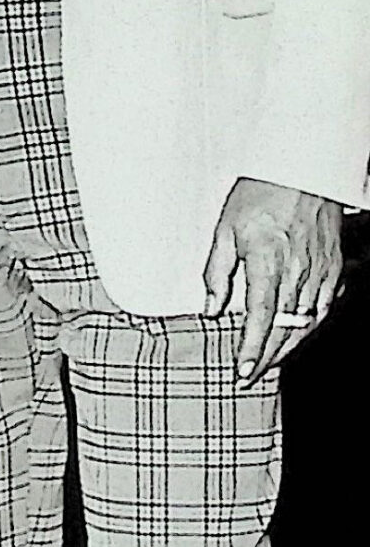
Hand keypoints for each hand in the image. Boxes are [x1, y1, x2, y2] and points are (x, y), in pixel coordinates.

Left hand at [204, 177, 345, 383]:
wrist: (303, 170)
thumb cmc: (260, 194)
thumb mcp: (224, 230)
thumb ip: (217, 273)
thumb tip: (212, 308)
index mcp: (268, 264)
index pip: (259, 319)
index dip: (251, 349)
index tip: (243, 370)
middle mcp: (298, 272)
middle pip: (284, 328)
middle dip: (268, 356)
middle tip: (251, 375)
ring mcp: (320, 271)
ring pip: (306, 322)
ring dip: (288, 345)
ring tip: (270, 361)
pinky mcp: (333, 266)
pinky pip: (324, 305)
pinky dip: (310, 324)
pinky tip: (299, 333)